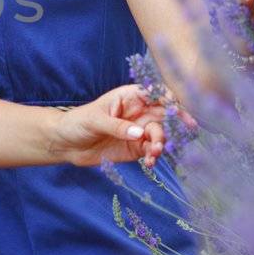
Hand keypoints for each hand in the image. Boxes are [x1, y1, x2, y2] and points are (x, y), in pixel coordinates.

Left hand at [53, 85, 179, 167]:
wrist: (66, 144)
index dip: (170, 98)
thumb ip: (117, 126)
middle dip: (177, 121)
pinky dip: (154, 156)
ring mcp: (139, 130)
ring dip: (162, 142)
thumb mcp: (94, 121)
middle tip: (187, 130)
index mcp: (130, 96)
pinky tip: (150, 162)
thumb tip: (140, 133)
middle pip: (165, 113)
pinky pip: (152, 150)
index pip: (155, 92)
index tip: (178, 107)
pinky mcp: (136, 148)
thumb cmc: (77, 123)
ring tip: (154, 152)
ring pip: (160, 133)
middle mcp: (139, 112)